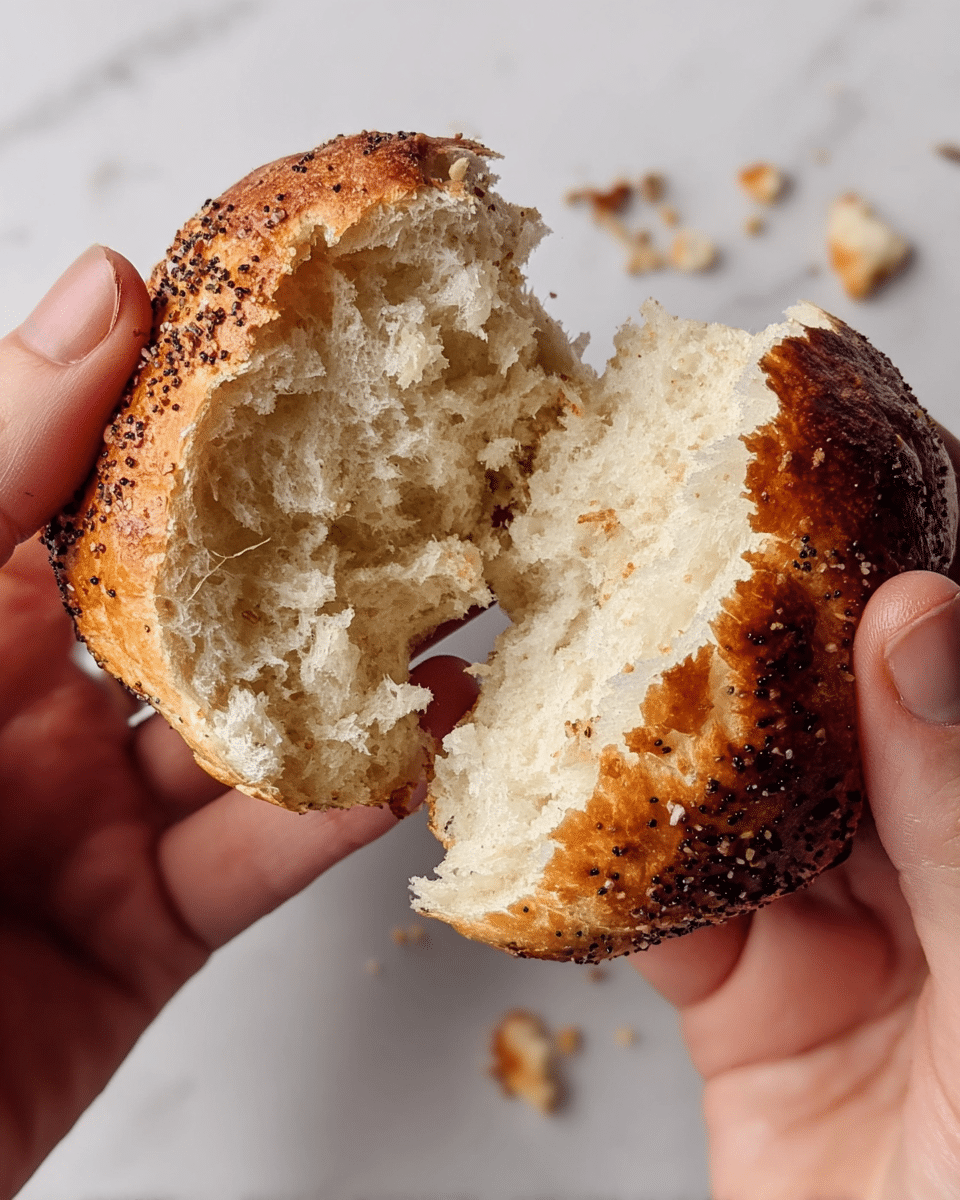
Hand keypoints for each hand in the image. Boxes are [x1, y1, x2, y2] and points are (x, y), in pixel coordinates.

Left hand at [0, 247, 477, 1198]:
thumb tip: (101, 293)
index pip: (105, 483)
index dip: (206, 405)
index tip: (314, 330)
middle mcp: (27, 708)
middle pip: (204, 605)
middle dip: (317, 540)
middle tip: (429, 466)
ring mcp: (88, 822)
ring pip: (252, 732)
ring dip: (359, 670)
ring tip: (466, 591)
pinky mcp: (138, 933)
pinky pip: (258, 859)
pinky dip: (345, 806)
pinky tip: (427, 741)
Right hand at [634, 460, 959, 1197]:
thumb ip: (957, 812)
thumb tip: (918, 620)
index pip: (953, 665)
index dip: (905, 554)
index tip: (827, 460)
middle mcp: (927, 866)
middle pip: (829, 716)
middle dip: (745, 631)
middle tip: (671, 536)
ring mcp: (837, 932)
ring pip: (729, 801)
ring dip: (653, 743)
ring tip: (588, 648)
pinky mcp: (745, 1005)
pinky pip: (659, 917)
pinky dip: (598, 876)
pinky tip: (551, 819)